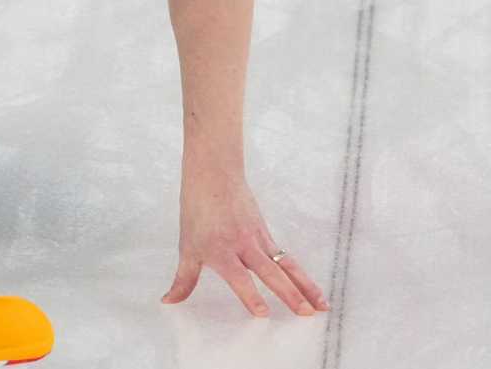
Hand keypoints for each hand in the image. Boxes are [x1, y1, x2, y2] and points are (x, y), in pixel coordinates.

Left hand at [161, 171, 328, 316]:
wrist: (214, 177)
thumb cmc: (197, 212)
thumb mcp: (187, 248)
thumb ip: (183, 280)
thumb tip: (168, 302)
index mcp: (221, 251)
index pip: (239, 278)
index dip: (250, 295)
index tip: (263, 314)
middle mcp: (243, 246)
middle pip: (270, 273)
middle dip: (289, 294)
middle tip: (305, 313)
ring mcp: (259, 239)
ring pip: (286, 266)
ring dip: (305, 286)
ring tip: (321, 306)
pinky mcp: (267, 234)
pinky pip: (286, 257)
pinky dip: (300, 274)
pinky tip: (312, 289)